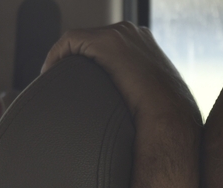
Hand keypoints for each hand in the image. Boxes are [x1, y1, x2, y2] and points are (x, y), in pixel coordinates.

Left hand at [42, 22, 200, 130]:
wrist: (171, 117)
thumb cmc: (166, 117)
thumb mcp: (155, 98)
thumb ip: (141, 92)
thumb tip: (132, 109)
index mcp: (147, 46)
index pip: (110, 47)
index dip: (91, 64)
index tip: (81, 85)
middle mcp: (135, 35)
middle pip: (93, 42)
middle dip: (77, 62)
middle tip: (66, 85)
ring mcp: (122, 35)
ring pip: (80, 41)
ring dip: (66, 61)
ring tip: (57, 83)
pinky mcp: (106, 41)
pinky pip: (70, 42)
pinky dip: (56, 57)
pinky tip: (50, 75)